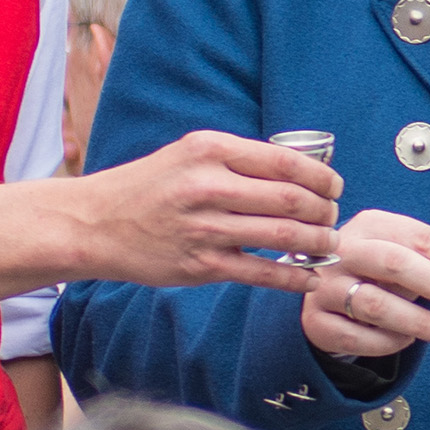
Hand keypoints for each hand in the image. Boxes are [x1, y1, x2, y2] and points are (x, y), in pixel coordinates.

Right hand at [81, 129, 339, 289]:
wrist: (95, 223)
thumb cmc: (149, 186)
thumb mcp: (189, 154)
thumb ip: (237, 159)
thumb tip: (298, 171)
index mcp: (210, 150)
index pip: (285, 161)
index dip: (321, 177)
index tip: (334, 187)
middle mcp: (209, 186)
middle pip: (292, 199)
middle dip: (325, 211)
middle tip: (334, 218)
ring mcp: (205, 228)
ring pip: (283, 236)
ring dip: (318, 243)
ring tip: (330, 245)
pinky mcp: (201, 266)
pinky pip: (262, 273)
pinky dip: (294, 278)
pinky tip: (310, 278)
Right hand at [301, 209, 429, 360]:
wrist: (325, 294)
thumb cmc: (377, 273)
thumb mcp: (401, 254)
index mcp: (371, 225)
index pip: (419, 236)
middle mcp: (342, 251)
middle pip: (394, 263)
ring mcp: (324, 286)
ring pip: (375, 304)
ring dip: (419, 321)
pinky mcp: (316, 321)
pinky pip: (356, 337)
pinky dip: (388, 342)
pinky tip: (408, 340)